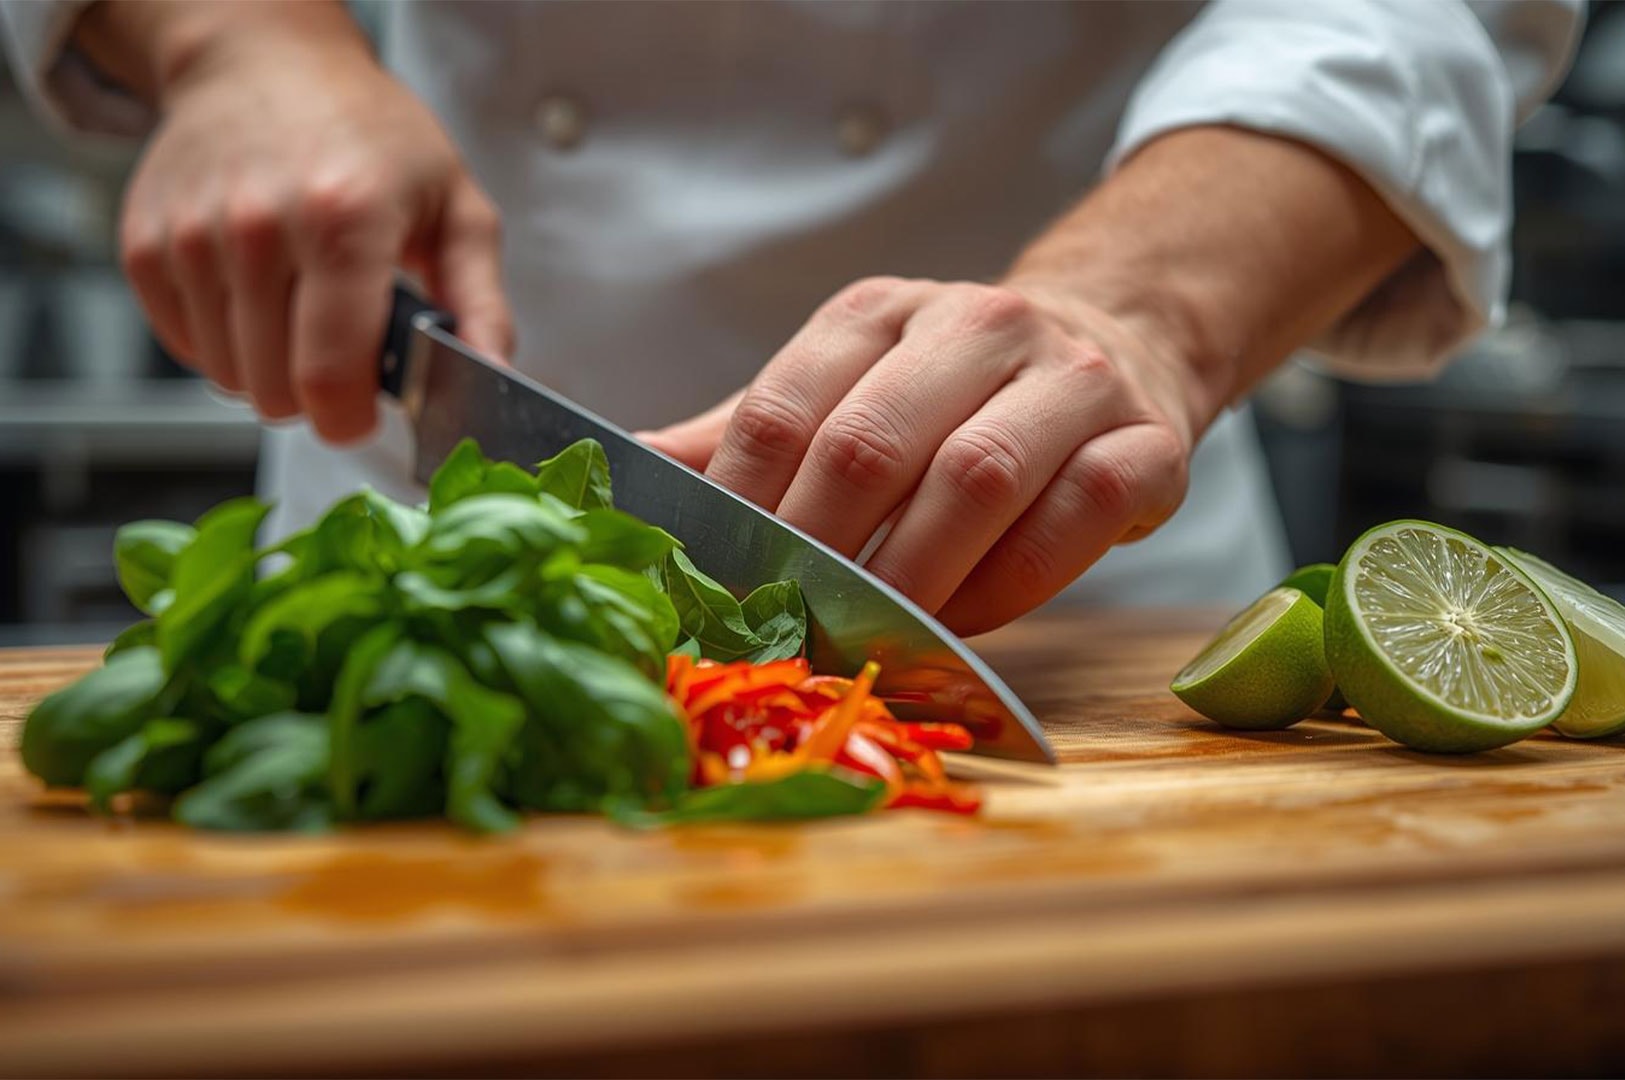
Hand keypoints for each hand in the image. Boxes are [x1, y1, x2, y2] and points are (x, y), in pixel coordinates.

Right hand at [109, 3, 511, 441]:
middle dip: (315, 396)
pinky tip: (255, 298)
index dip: (350, 421)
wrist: (266, 64)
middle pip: (276, 390)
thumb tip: (496, 378)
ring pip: (228, 377)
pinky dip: (222, 343)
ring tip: (300, 313)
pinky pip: (184, 347)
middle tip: (340, 352)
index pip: (329, 375)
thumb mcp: (456, 208)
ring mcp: (191, 235)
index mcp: (345, 221)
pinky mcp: (144, 243)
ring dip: (268, 370)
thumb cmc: (371, 137)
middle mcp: (259, 226)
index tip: (364, 415)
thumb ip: (480, 305)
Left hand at [643, 277, 1195, 634]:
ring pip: (979, 478)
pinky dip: (1013, 583)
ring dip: (914, 577)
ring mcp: (1070, 377)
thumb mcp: (843, 390)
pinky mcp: (1148, 439)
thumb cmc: (952, 394)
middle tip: (789, 629)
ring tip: (875, 634)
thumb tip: (621, 474)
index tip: (719, 587)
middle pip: (873, 445)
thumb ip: (745, 437)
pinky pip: (1077, 516)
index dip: (744, 510)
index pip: (786, 410)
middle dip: (819, 555)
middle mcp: (976, 325)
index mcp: (878, 313)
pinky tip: (970, 617)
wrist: (1115, 344)